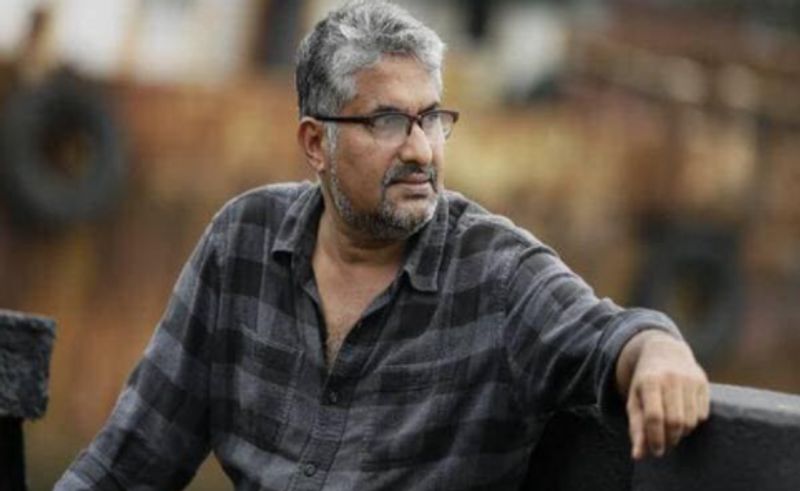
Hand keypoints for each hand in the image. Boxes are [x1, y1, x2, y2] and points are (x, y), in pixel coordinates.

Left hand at [617, 331, 709, 459]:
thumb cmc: (645, 383)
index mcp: (650, 382)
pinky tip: (683, 414)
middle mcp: (671, 378)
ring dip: (682, 432)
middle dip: (670, 438)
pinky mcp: (703, 382)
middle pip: (675, 421)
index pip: (654, 417)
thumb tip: (638, 456)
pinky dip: (693, 422)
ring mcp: (689, 379)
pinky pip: (702, 415)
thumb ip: (636, 428)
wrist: (665, 352)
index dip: (655, 438)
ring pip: (691, 421)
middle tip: (665, 442)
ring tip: (672, 427)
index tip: (656, 451)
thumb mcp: (634, 401)